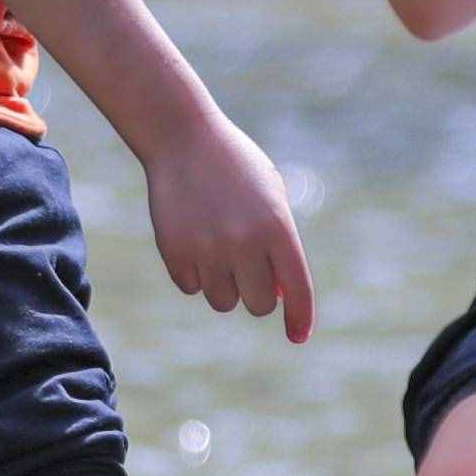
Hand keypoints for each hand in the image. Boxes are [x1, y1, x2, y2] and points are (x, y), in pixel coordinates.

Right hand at [140, 110, 315, 341]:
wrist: (184, 139)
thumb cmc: (237, 169)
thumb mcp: (270, 198)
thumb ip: (279, 245)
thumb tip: (278, 297)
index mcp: (277, 227)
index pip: (296, 288)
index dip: (300, 317)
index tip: (298, 336)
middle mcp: (245, 242)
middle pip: (259, 305)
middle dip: (258, 295)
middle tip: (249, 271)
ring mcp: (208, 248)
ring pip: (224, 302)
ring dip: (225, 285)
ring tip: (219, 249)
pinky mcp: (175, 251)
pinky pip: (191, 287)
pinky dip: (195, 274)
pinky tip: (193, 240)